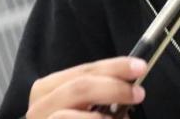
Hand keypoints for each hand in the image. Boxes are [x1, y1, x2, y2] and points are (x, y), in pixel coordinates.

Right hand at [26, 56, 146, 118]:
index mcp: (47, 89)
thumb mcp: (83, 104)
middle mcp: (39, 105)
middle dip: (113, 88)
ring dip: (101, 117)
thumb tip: (131, 85)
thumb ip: (99, 92)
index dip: (115, 67)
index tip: (140, 67)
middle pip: (80, 88)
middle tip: (138, 93)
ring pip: (68, 115)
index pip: (85, 71)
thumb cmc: (73, 118)